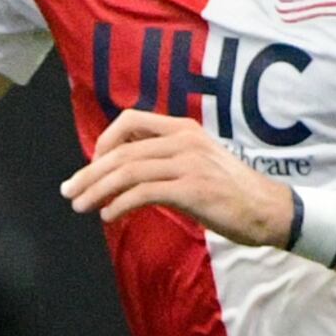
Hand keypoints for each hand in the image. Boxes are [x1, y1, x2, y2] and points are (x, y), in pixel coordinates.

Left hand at [61, 109, 298, 244]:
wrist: (267, 209)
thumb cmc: (226, 190)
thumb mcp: (193, 163)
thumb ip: (160, 160)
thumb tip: (116, 171)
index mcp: (183, 130)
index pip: (130, 120)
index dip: (103, 141)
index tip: (90, 164)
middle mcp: (184, 141)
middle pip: (121, 153)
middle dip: (88, 173)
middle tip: (68, 192)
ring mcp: (189, 164)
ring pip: (127, 172)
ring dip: (96, 190)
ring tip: (80, 206)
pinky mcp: (192, 189)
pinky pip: (143, 193)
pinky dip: (119, 204)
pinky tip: (109, 215)